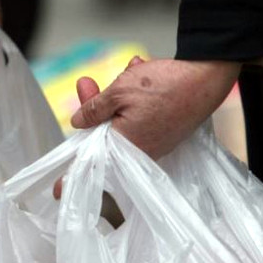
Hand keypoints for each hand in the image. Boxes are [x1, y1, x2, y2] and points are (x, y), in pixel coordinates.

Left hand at [70, 57, 240, 159]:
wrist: (206, 78)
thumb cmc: (164, 86)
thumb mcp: (119, 91)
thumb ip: (94, 109)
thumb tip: (77, 122)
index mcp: (124, 144)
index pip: (92, 162)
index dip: (72, 174)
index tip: (56, 191)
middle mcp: (140, 149)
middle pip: (105, 132)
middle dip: (97, 104)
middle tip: (86, 83)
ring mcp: (154, 141)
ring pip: (124, 118)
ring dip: (121, 94)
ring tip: (131, 71)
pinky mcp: (165, 131)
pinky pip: (142, 115)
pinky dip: (138, 96)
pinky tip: (140, 73)